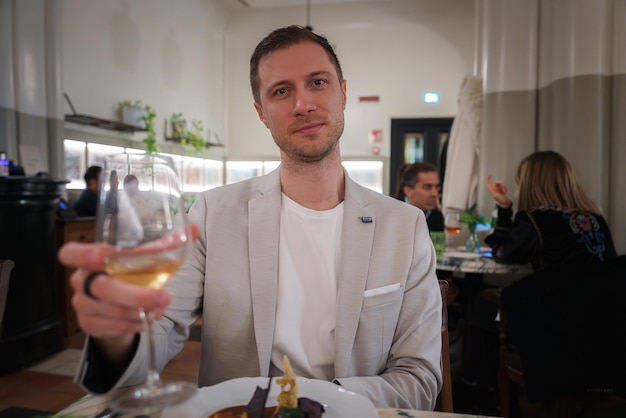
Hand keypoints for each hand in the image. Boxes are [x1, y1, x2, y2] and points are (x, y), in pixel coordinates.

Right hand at [58, 242, 169, 358]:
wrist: (117, 307)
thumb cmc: (128, 275)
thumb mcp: (142, 259)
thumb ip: (165, 245)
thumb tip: (192, 230)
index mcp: (90, 257)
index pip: (70, 253)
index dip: (82, 254)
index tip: (100, 256)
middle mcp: (81, 280)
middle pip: (102, 288)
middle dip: (136, 295)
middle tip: (164, 297)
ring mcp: (82, 304)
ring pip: (111, 310)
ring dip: (141, 311)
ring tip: (160, 307)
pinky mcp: (88, 324)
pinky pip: (113, 327)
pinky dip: (135, 324)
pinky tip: (146, 319)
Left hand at [485, 174, 511, 207]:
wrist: (505, 202)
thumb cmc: (500, 200)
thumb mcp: (495, 195)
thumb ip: (493, 190)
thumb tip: (490, 185)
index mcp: (491, 190)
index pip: (488, 183)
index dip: (487, 179)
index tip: (490, 174)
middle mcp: (494, 188)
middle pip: (496, 182)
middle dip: (500, 183)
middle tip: (504, 186)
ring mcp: (498, 188)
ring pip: (500, 183)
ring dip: (503, 187)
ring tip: (504, 191)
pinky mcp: (502, 189)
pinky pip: (504, 186)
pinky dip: (505, 189)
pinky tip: (505, 192)